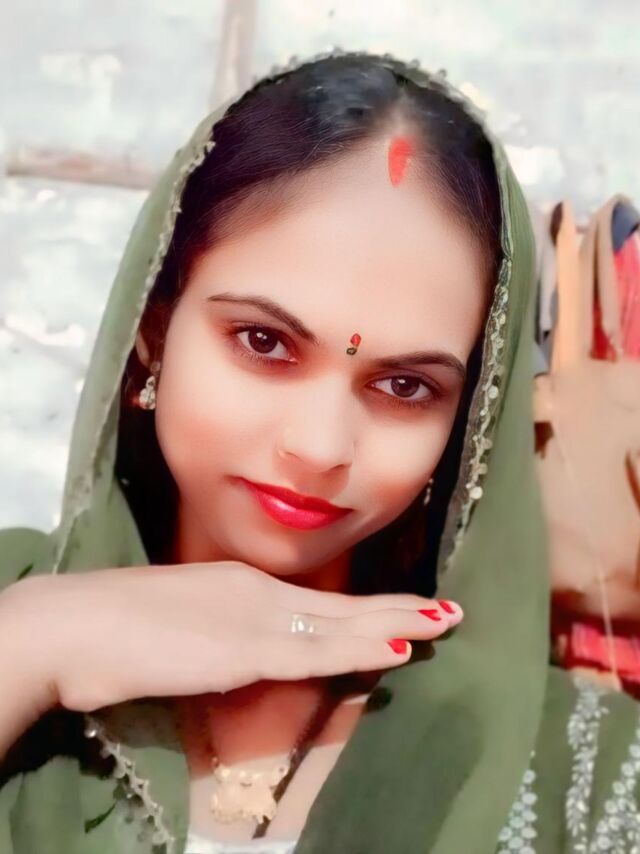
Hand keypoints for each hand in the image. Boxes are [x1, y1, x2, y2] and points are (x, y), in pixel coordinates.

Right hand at [3, 562, 462, 713]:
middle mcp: (258, 595)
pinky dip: (356, 649)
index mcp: (244, 588)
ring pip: (338, 626)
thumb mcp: (186, 625)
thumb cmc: (121, 628)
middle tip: (447, 610)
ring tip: (441, 623)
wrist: (77, 623)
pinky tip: (394, 648)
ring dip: (393, 626)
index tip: (406, 611)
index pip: (320, 604)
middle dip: (397, 611)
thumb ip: (223, 635)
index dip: (367, 610)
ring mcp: (253, 619)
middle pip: (341, 608)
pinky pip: (311, 651)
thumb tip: (246, 650)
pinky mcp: (241, 648)